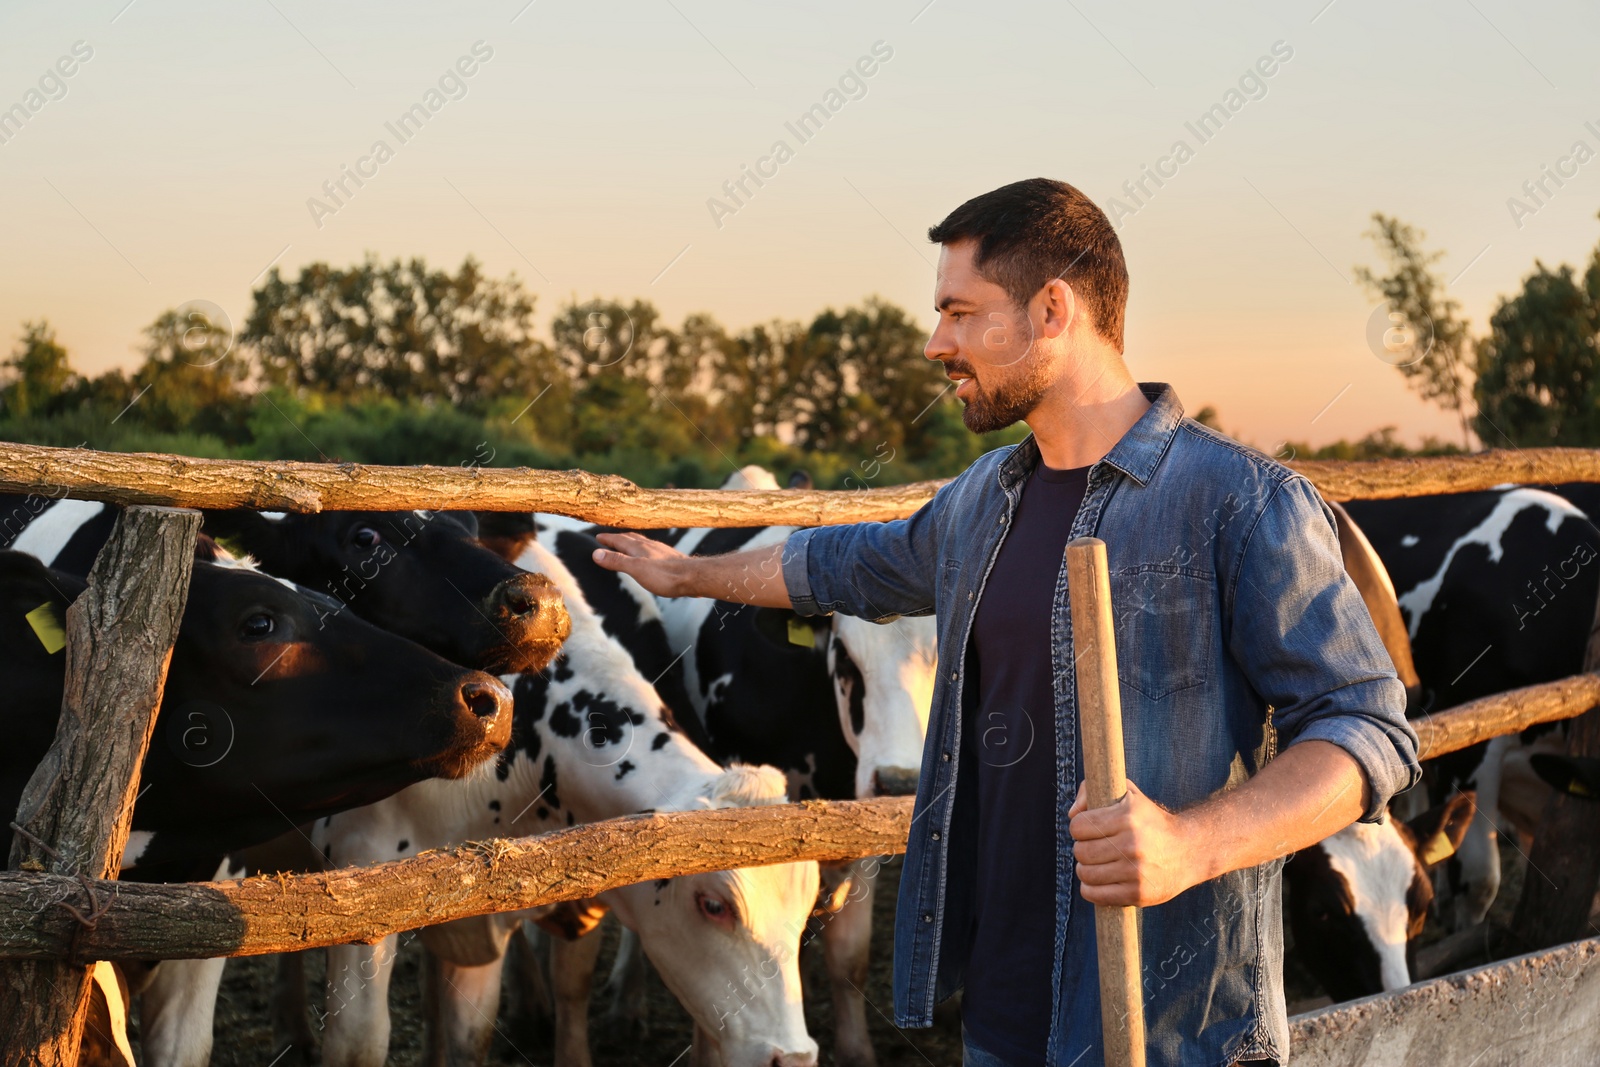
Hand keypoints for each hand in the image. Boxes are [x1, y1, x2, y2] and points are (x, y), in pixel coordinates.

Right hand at [592, 532, 691, 597]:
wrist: (694, 577)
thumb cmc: (665, 575)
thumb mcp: (636, 569)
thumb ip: (617, 561)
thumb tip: (596, 553)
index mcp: (639, 547)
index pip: (619, 539)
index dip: (608, 538)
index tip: (598, 536)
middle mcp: (650, 546)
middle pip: (631, 538)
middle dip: (618, 538)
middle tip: (609, 538)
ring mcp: (661, 551)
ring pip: (642, 543)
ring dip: (631, 542)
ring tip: (627, 544)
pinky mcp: (670, 558)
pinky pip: (652, 550)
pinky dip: (644, 549)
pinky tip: (649, 556)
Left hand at [1068, 779, 1202, 906]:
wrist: (1190, 851)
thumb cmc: (1150, 820)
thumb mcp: (1128, 795)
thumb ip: (1092, 791)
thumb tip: (1072, 813)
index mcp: (1128, 816)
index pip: (1079, 826)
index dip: (1079, 828)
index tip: (1087, 830)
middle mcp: (1132, 843)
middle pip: (1080, 851)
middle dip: (1082, 849)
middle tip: (1093, 848)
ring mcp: (1135, 871)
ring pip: (1085, 873)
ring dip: (1085, 870)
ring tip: (1095, 864)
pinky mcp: (1138, 894)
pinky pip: (1096, 894)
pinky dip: (1090, 889)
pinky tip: (1099, 881)